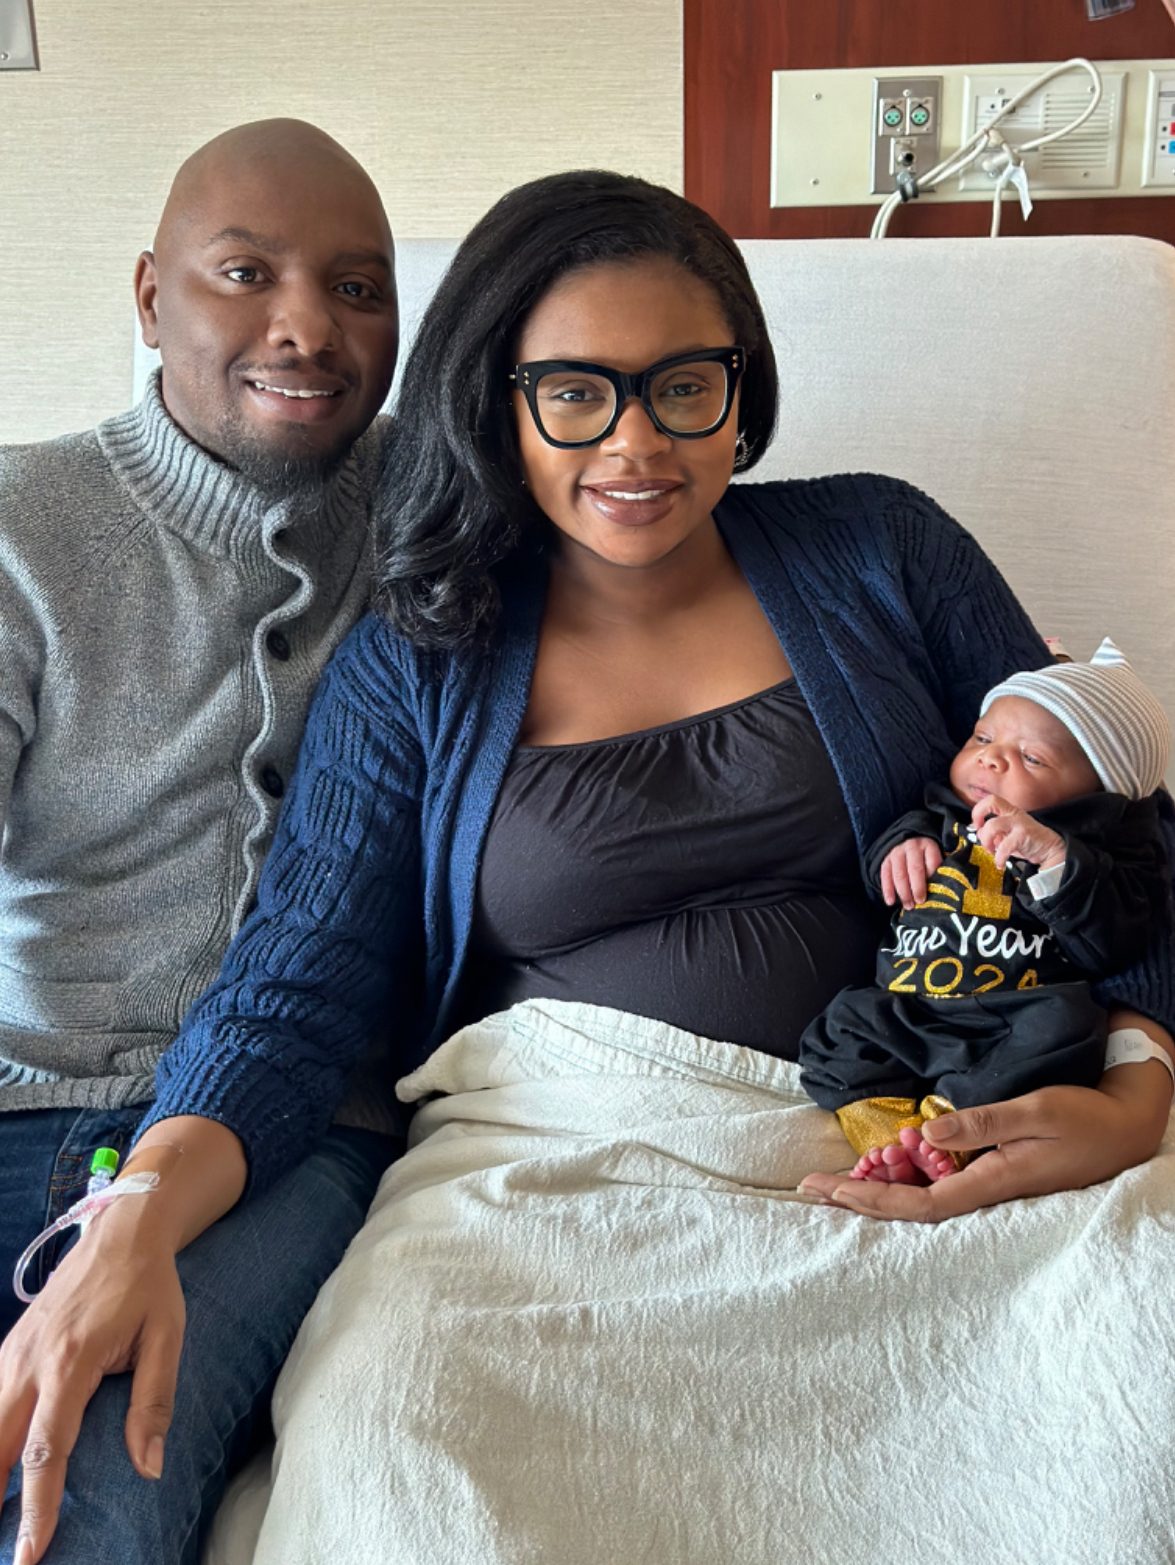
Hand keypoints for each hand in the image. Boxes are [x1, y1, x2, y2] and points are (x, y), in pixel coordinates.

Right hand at [0, 1116, 245, 1563]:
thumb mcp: (167, 1337)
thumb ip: (154, 1402)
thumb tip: (149, 1466)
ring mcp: (11, 1353)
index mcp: (71, 1362)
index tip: (30, 1553)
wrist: (121, 1229)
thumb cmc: (149, 1285)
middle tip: (4, 1548)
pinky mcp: (7, 1347)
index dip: (37, 1507)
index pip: (44, 1450)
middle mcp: (30, 1361)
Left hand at [799, 1058, 1171, 1222]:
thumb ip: (984, 1123)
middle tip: (808, 1187)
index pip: (919, 1204)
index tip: (832, 1190)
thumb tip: (928, 1134)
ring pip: (921, 1198)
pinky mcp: (994, 1174)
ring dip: (875, 1192)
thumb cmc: (1083, 1117)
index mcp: (992, 1183)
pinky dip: (903, 1180)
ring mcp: (989, 1186)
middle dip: (857, 1200)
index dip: (872, 1201)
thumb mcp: (1035, 1111)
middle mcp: (985, 1192)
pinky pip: (938, 1185)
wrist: (1125, 1128)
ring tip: (830, 1185)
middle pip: (910, 1208)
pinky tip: (882, 1173)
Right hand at [880, 837, 942, 909]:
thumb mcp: (934, 859)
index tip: (933, 892)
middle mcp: (911, 847)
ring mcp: (896, 853)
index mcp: (928, 846)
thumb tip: (937, 891)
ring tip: (908, 906)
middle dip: (917, 888)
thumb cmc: (925, 858)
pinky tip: (890, 902)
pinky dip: (887, 890)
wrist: (907, 845)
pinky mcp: (886, 861)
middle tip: (920, 902)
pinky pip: (885, 876)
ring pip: (899, 874)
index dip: (932, 878)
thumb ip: (937, 871)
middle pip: (915, 869)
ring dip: (903, 892)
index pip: (932, 862)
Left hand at [972, 794, 1064, 871]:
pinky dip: (999, 857)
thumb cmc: (1029, 842)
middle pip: (992, 801)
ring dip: (986, 840)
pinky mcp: (1024, 834)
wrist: (1050, 850)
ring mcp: (1019, 823)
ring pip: (993, 825)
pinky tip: (1000, 863)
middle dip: (978, 814)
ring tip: (990, 851)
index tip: (977, 825)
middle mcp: (1014, 814)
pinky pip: (1004, 846)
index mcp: (1009, 812)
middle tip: (979, 830)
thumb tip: (981, 834)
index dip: (979, 810)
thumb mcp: (1008, 837)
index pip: (991, 800)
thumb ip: (994, 835)